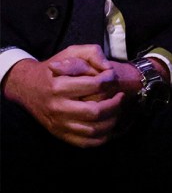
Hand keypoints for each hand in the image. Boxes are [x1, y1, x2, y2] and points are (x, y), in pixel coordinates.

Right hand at [1, 45, 127, 146]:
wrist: (27, 87)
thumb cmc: (53, 68)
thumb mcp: (70, 52)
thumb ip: (92, 53)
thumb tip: (108, 67)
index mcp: (59, 87)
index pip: (95, 86)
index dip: (110, 79)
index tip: (112, 76)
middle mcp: (58, 108)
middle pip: (95, 112)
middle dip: (115, 104)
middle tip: (120, 96)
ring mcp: (58, 124)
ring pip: (92, 130)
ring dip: (112, 120)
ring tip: (117, 109)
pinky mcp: (60, 134)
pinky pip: (86, 143)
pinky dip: (102, 137)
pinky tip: (109, 124)